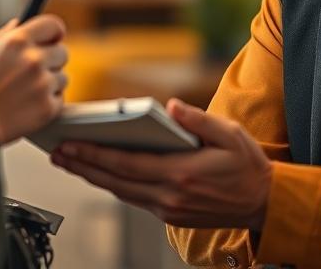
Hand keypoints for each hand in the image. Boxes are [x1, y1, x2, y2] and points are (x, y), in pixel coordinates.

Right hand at [0, 15, 67, 144]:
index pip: (53, 25)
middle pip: (62, 52)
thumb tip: (18, 23)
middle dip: (51, 59)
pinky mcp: (47, 109)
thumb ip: (0, 36)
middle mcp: (33, 60)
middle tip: (33, 71)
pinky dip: (47, 103)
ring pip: (62, 77)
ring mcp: (42, 85)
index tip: (52, 39)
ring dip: (49, 83)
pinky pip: (59, 99)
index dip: (54, 32)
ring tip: (25, 92)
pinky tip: (27, 106)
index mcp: (16, 41)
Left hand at [50, 98, 270, 230]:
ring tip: (69, 160)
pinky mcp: (169, 214)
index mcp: (181, 174)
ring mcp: (168, 208)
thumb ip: (198, 120)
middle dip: (83, 166)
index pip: (127, 164)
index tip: (70, 145)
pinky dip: (112, 184)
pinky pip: (133, 198)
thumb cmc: (247, 165)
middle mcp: (169, 195)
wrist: (264, 202)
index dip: (95, 155)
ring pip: (120, 192)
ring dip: (92, 176)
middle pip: (115, 181)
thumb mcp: (230, 134)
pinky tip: (98, 172)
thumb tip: (169, 106)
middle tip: (57, 153)